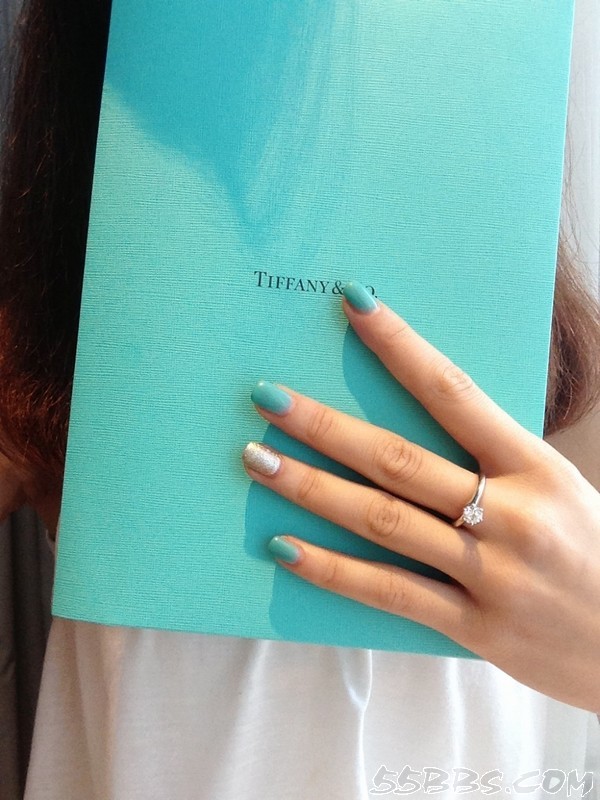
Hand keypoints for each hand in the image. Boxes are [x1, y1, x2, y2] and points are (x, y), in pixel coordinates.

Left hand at [242, 282, 599, 711]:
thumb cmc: (599, 553)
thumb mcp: (559, 489)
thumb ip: (494, 462)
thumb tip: (412, 425)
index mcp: (536, 467)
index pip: (454, 392)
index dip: (400, 346)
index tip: (354, 306)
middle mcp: (512, 515)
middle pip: (399, 460)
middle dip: (326, 426)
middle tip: (267, 397)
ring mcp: (491, 574)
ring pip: (384, 521)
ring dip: (312, 488)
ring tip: (258, 460)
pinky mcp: (475, 628)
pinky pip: (391, 593)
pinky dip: (333, 570)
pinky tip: (284, 547)